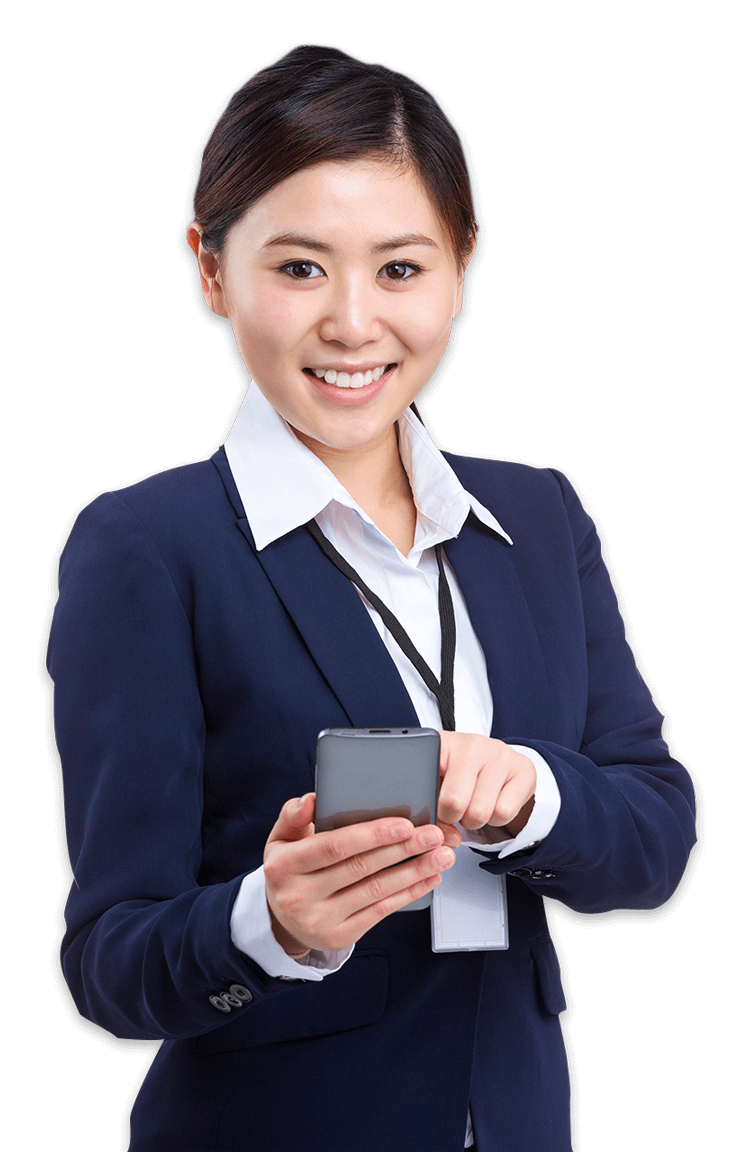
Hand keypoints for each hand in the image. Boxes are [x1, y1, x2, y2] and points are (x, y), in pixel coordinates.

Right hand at [263, 794, 455, 955]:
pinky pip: (381, 911)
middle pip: (361, 868)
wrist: (283, 919)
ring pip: (376, 890)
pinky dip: (408, 893)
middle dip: (403, 849)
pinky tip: (428, 878)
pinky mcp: (340, 936)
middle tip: (434, 835)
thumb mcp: (281, 839)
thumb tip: (312, 800)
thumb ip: (293, 816)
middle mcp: (299, 896)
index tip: (404, 824)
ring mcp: (320, 920)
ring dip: (414, 871)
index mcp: (284, 865)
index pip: (333, 847)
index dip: (371, 835)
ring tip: (441, 855)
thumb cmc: (290, 869)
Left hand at [437, 732, 535, 837]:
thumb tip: (436, 832)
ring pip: (480, 811)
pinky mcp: (524, 769)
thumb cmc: (460, 775)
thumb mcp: (437, 781)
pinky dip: (497, 819)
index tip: (437, 807)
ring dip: (475, 820)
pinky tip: (494, 804)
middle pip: (454, 802)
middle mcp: (473, 743)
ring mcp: (501, 753)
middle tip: (457, 810)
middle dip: (453, 817)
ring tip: (475, 806)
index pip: (427, 780)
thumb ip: (428, 802)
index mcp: (444, 743)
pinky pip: (504, 812)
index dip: (431, 805)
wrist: (499, 763)